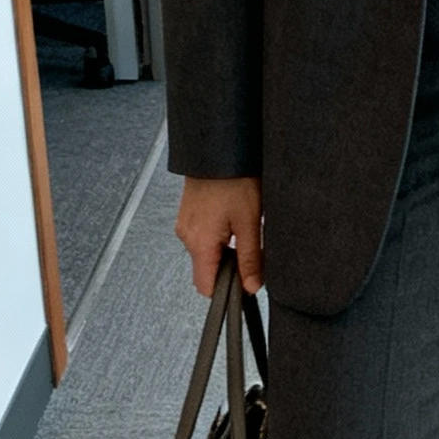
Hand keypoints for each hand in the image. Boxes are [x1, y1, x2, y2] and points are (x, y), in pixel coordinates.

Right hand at [175, 175, 262, 296]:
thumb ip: (251, 258)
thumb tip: (253, 286)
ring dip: (224, 249)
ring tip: (241, 226)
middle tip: (249, 246)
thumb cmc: (234, 179)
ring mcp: (185, 224)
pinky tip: (231, 218)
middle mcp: (186, 236)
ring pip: (205, 253)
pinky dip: (217, 236)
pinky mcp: (188, 214)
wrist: (219, 148)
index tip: (244, 282)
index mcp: (200, 243)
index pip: (205, 287)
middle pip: (206, 270)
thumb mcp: (250, 222)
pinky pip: (202, 237)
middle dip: (229, 267)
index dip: (226, 290)